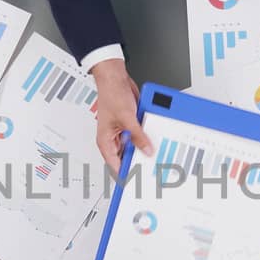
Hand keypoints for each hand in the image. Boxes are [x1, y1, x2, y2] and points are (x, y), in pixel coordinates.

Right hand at [91, 59, 154, 173]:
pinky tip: (154, 140)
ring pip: (134, 147)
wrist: (115, 78)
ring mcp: (122, 132)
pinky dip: (145, 138)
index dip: (126, 173)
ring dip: (143, 148)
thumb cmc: (111, 95)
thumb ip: (138, 136)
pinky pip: (139, 136)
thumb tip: (147, 150)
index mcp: (105, 141)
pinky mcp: (130, 125)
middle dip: (137, 161)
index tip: (137, 181)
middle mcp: (113, 139)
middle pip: (126, 157)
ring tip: (154, 154)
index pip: (115, 165)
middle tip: (150, 168)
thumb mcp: (127, 118)